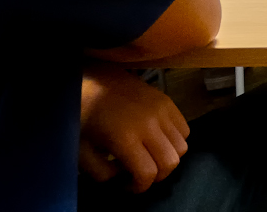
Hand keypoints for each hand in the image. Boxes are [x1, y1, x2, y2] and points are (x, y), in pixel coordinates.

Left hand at [79, 65, 189, 192]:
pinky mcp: (167, 101)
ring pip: (182, 147)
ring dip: (168, 158)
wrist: (90, 79)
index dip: (139, 187)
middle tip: (140, 174)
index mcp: (125, 138)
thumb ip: (102, 174)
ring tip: (150, 156)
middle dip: (156, 176)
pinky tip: (157, 139)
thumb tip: (122, 177)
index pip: (148, 174)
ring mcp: (162, 111)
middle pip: (170, 162)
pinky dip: (175, 140)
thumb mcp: (81, 152)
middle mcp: (150, 125)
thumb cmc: (82, 116)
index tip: (127, 186)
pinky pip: (184, 129)